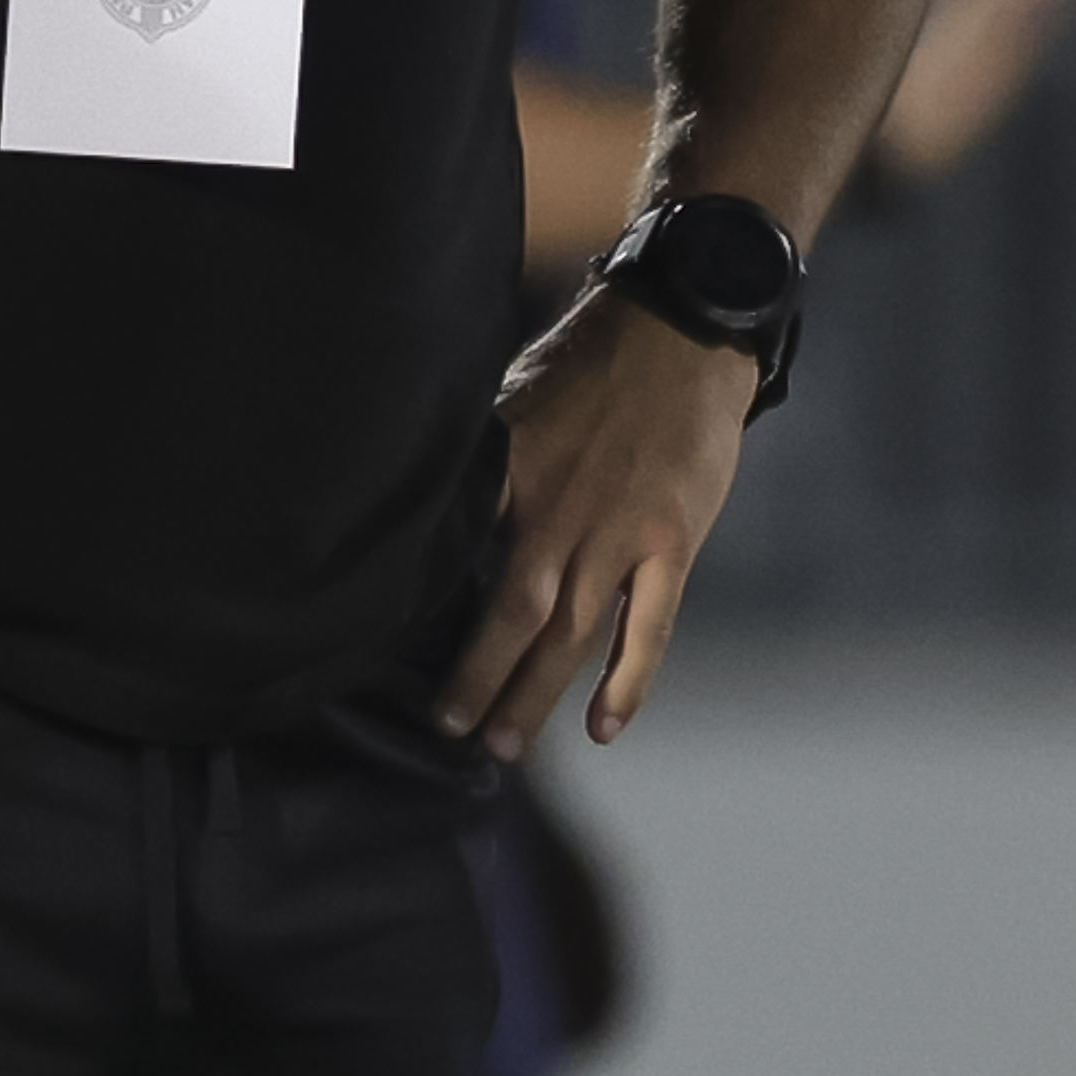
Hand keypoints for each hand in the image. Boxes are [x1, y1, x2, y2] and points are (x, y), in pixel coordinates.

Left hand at [436, 287, 753, 762]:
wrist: (686, 329)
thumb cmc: (594, 358)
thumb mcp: (515, 392)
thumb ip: (484, 455)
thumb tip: (433, 499)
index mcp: (512, 470)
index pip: (458, 556)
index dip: (424, 612)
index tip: (389, 656)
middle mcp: (559, 511)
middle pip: (511, 615)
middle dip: (477, 679)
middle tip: (450, 728)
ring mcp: (619, 530)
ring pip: (570, 633)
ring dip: (534, 695)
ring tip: (503, 746)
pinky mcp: (671, 540)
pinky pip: (649, 626)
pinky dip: (626, 681)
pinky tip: (602, 727)